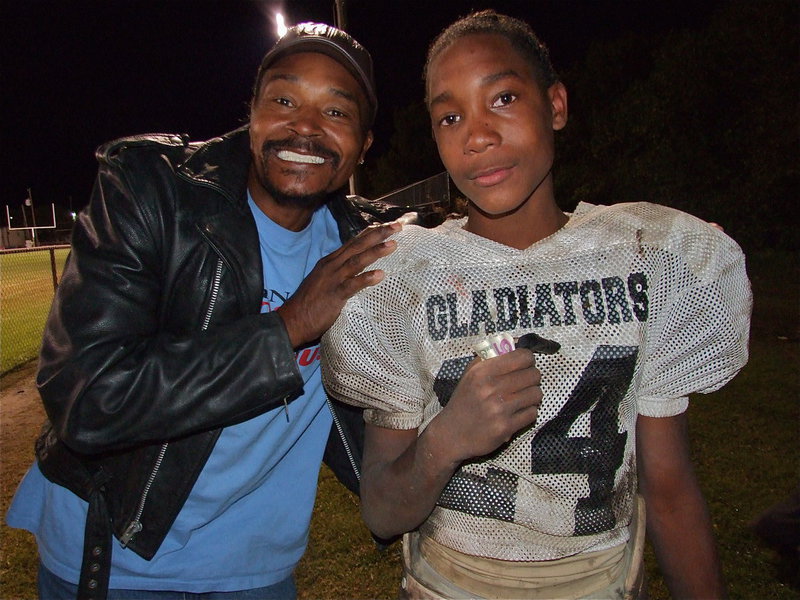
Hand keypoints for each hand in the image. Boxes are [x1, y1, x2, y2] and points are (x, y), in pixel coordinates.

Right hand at [277, 221, 400, 347]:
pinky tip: (380, 274)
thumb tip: (357, 269)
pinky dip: (366, 278)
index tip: (387, 225)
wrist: (292, 320)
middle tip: (397, 226)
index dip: (370, 233)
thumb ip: (340, 272)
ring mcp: (332, 279)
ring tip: (393, 245)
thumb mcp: (325, 281)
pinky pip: (352, 285)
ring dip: (375, 252)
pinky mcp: (334, 295)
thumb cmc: (310, 303)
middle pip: (357, 246)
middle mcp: (332, 266)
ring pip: (357, 261)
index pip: (353, 242)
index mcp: (330, 261)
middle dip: (378, 235)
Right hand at [436, 349, 541, 463]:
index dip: (528, 359)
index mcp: (482, 371)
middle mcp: (491, 388)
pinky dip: (528, 412)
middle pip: (533, 375)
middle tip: (525, 382)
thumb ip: (491, 357)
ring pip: (536, 394)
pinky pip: (532, 413)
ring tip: (523, 397)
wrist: (451, 434)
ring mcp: (499, 409)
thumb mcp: (470, 374)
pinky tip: (518, 412)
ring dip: (533, 395)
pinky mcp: (505, 427)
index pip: (522, 356)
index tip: (525, 364)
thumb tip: (517, 342)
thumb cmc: (464, 400)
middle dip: (532, 377)